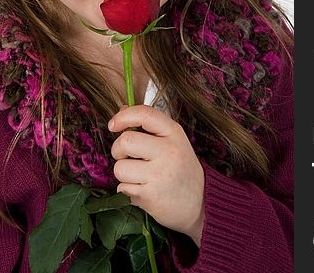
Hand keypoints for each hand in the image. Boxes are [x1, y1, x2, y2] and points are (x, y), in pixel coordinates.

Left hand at [108, 105, 204, 243]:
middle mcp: (168, 151)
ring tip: (138, 177)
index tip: (113, 125)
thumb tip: (122, 110)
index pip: (144, 114)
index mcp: (174, 132)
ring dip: (123, 174)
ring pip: (120, 168)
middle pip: (125, 141)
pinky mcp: (152, 196)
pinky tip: (143, 191)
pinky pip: (123, 188)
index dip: (123, 117)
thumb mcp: (172, 140)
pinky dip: (127, 190)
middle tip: (126, 157)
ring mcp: (160, 174)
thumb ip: (148, 125)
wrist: (200, 203)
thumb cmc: (180, 168)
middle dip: (118, 150)